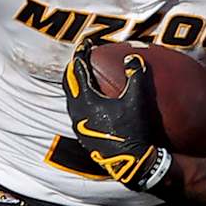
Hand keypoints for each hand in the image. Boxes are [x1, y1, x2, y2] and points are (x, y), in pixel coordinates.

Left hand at [62, 46, 172, 190]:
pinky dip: (80, 97)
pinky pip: (75, 109)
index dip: (81, 54)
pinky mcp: (82, 133)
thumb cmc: (133, 130)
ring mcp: (77, 124)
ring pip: (70, 96)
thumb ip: (135, 75)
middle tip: (82, 56)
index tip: (86, 44)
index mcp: (86, 100)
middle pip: (68, 82)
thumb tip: (132, 56)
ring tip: (84, 74)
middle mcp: (76, 111)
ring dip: (75, 83)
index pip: (78, 69)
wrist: (129, 162)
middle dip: (74, 67)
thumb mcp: (137, 100)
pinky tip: (91, 99)